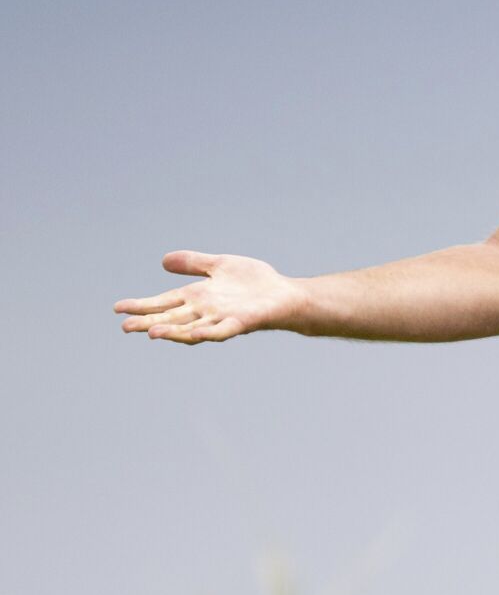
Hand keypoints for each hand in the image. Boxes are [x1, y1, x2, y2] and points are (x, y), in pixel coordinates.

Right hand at [114, 251, 301, 343]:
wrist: (284, 295)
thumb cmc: (254, 283)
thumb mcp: (220, 266)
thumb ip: (194, 263)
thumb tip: (163, 260)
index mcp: (197, 297)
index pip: (163, 302)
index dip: (142, 305)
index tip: (117, 308)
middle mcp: (205, 311)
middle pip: (171, 318)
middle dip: (148, 322)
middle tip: (125, 327)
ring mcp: (221, 318)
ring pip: (191, 328)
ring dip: (172, 332)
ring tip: (151, 333)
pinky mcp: (240, 323)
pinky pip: (221, 331)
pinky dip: (207, 333)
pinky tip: (194, 333)